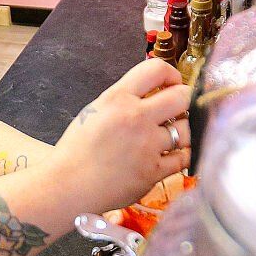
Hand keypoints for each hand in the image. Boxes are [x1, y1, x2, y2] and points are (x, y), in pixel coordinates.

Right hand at [51, 59, 190, 212]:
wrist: (67, 185)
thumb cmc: (77, 150)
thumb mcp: (95, 111)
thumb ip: (123, 99)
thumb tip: (153, 93)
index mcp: (117, 98)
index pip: (156, 69)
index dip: (171, 74)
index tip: (171, 84)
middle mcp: (135, 118)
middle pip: (182, 96)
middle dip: (185, 101)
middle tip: (179, 110)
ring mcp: (147, 145)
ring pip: (187, 129)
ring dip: (185, 130)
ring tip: (174, 135)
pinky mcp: (153, 171)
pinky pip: (184, 158)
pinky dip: (183, 155)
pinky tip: (174, 154)